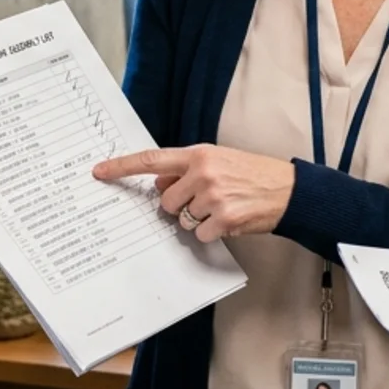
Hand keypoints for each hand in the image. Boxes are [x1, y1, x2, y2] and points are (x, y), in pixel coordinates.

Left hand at [93, 145, 294, 242]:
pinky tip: (230, 220)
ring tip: (222, 207)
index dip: (123, 167)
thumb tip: (160, 186)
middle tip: (203, 200)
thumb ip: (187, 170)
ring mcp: (213, 197)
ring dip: (197, 220)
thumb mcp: (219, 160)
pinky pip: (200, 234)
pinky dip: (212, 232)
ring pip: (183, 220)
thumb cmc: (253, 173)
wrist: (288, 190)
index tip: (100, 171)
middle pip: (166, 202)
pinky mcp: (223, 219)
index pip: (152, 160)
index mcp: (199, 154)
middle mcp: (203, 173)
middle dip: (179, 206)